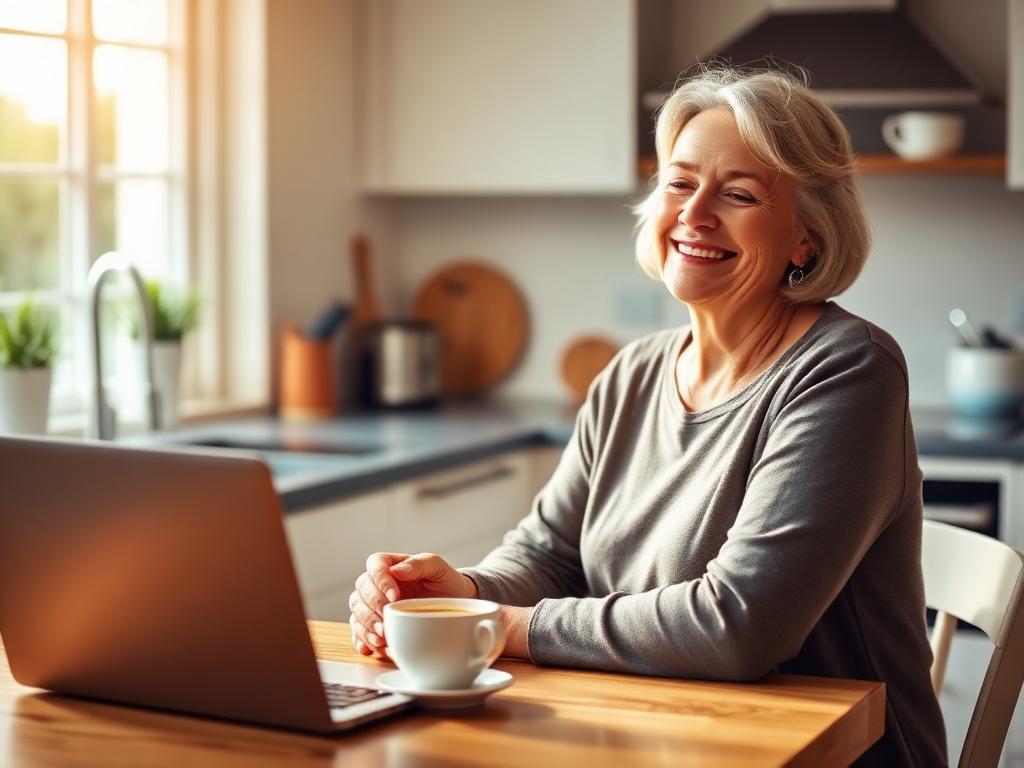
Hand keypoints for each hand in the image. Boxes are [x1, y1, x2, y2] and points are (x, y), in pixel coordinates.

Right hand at [348, 552, 478, 656]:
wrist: (453, 607)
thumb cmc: (445, 584)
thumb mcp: (439, 569)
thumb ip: (420, 564)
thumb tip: (396, 570)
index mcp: (392, 564)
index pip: (375, 564)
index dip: (380, 580)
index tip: (395, 597)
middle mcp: (378, 584)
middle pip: (361, 590)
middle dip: (372, 608)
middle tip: (386, 622)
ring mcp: (375, 605)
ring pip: (357, 612)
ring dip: (366, 626)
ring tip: (382, 639)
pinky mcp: (374, 624)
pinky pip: (359, 631)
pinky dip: (363, 640)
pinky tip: (373, 647)